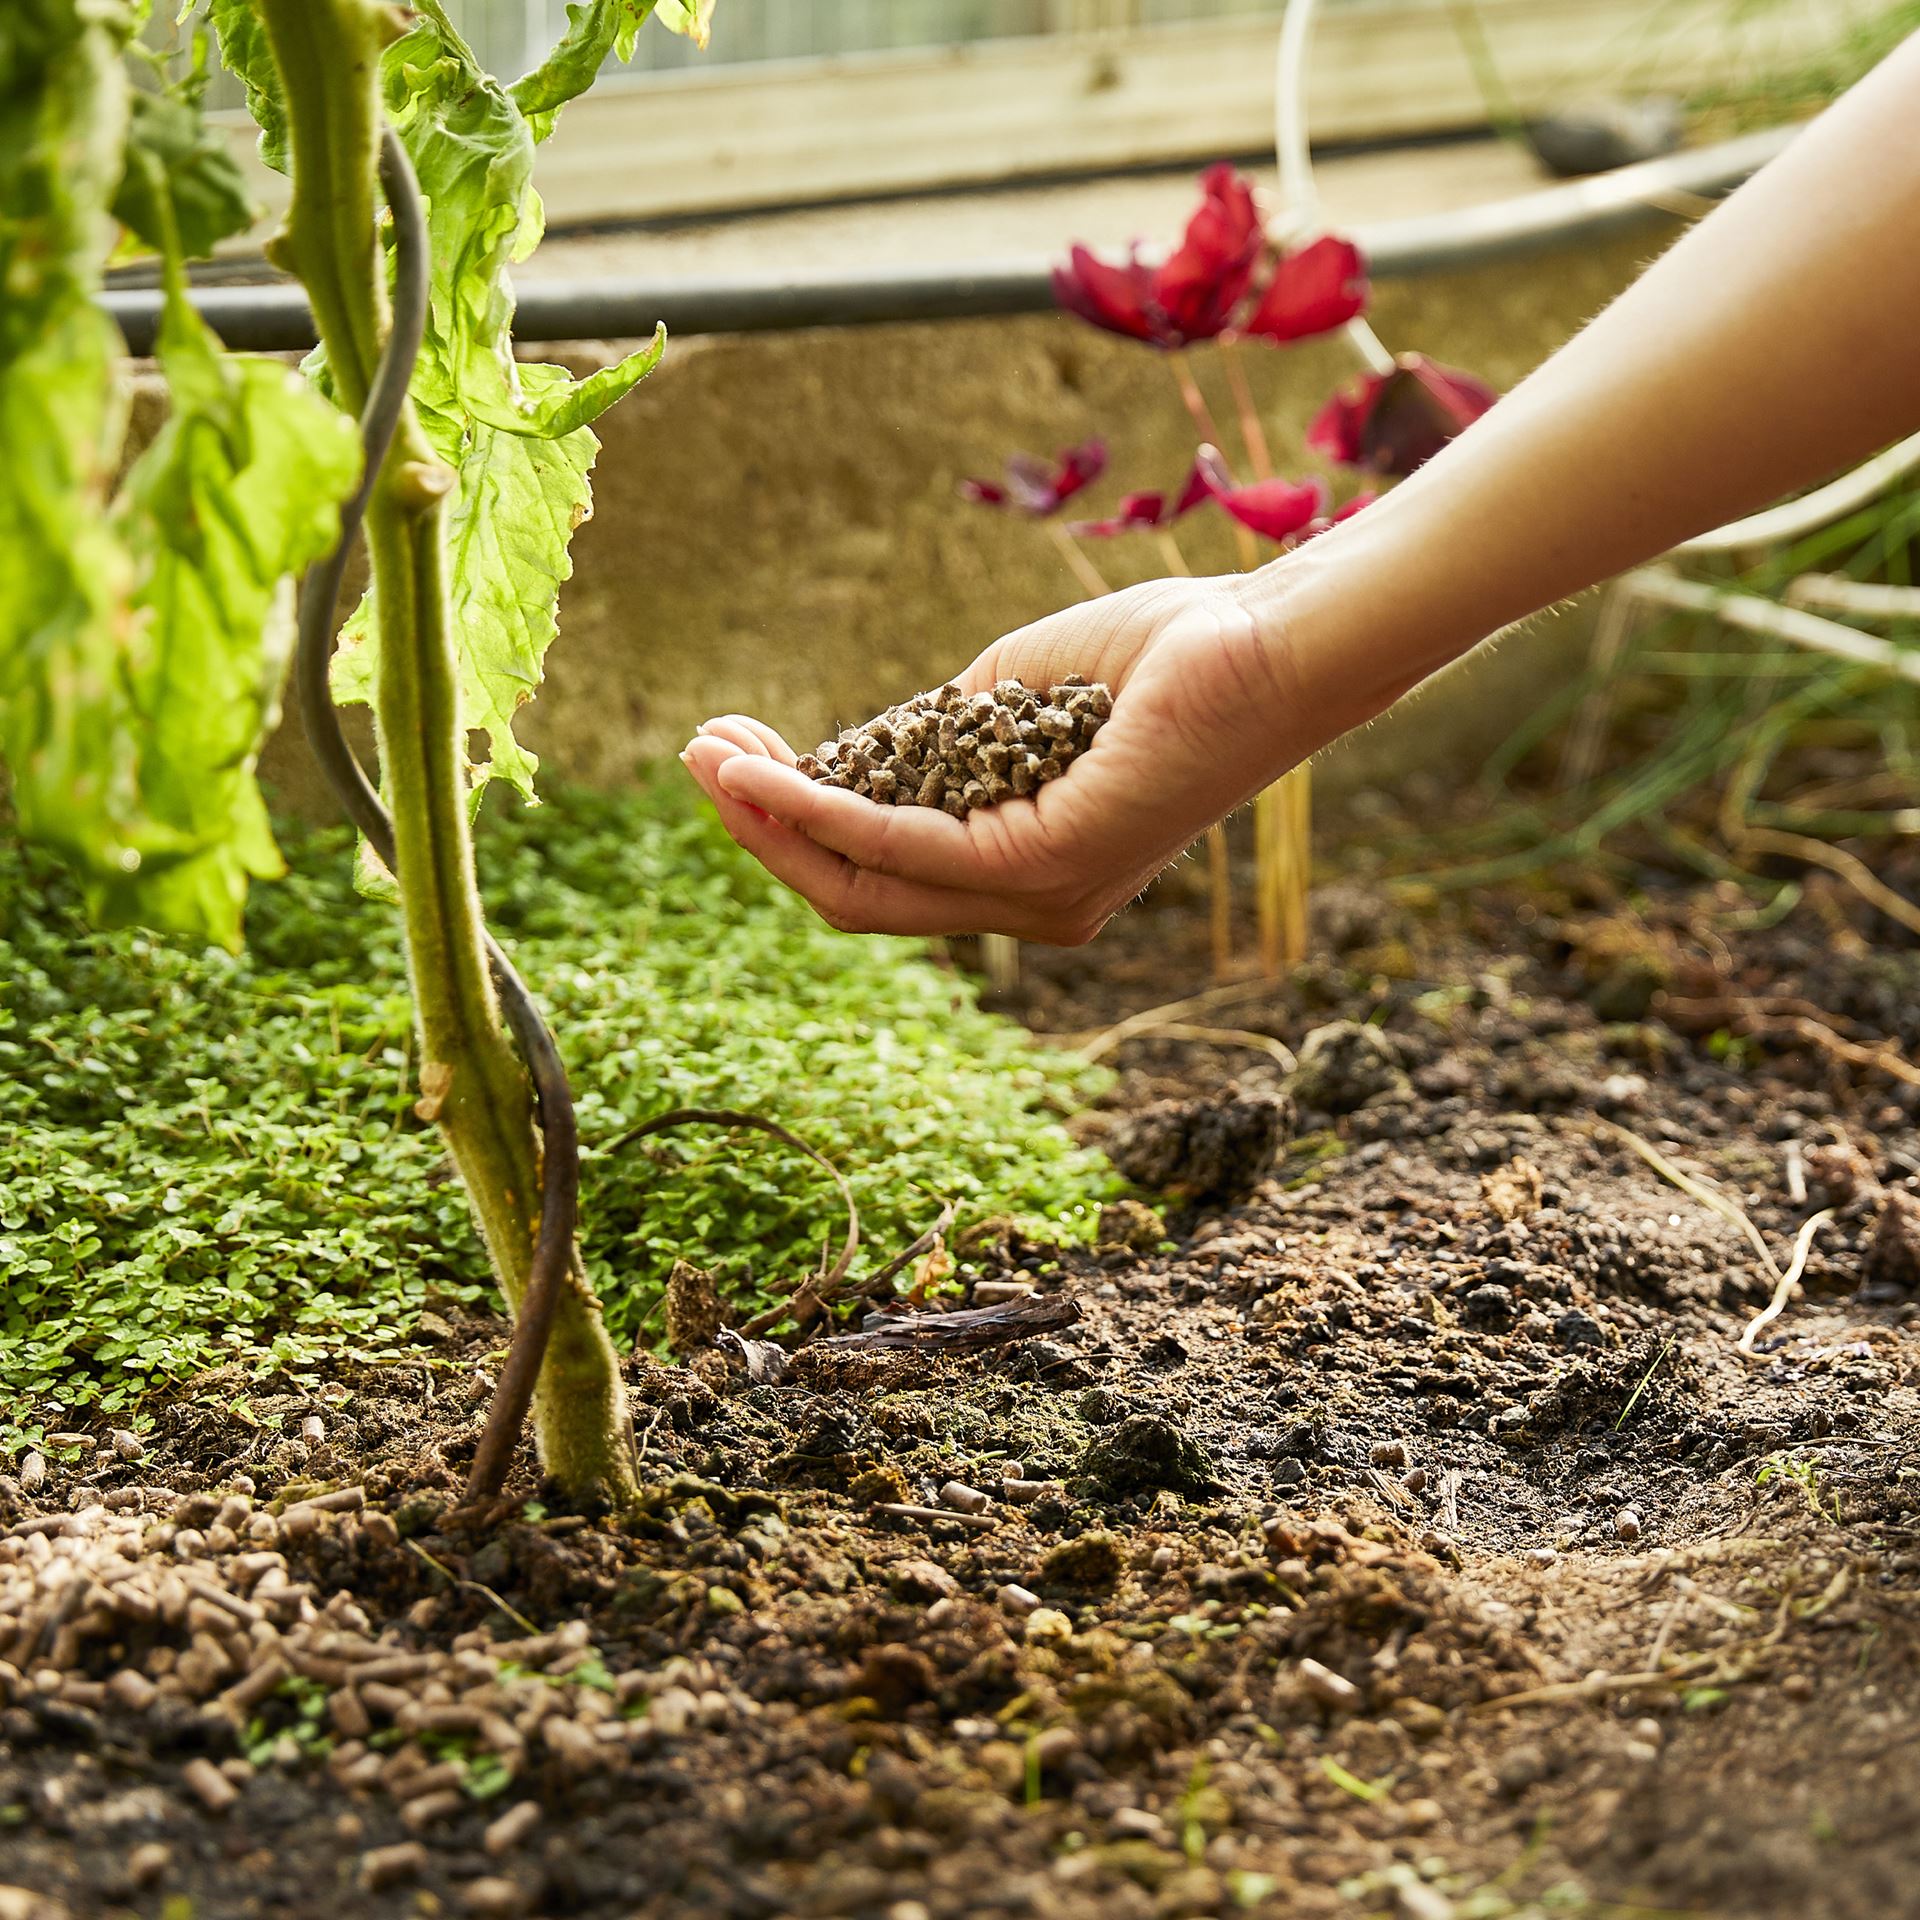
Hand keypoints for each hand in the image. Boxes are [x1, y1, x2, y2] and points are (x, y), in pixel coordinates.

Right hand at [679, 574, 1302, 943]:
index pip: (885, 872)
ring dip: (772, 821)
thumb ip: (939, 742)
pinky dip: (821, 810)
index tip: (735, 751)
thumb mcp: (1015, 703)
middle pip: (857, 895)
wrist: (1266, 640)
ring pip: (864, 887)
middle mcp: (1032, 907)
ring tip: (708, 755)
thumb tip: (871, 752)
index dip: (796, 820)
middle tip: (699, 755)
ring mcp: (1039, 898)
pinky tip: (764, 773)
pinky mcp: (1042, 866)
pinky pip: (900, 848)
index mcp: (1028, 872)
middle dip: (765, 830)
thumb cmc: (1162, 658)